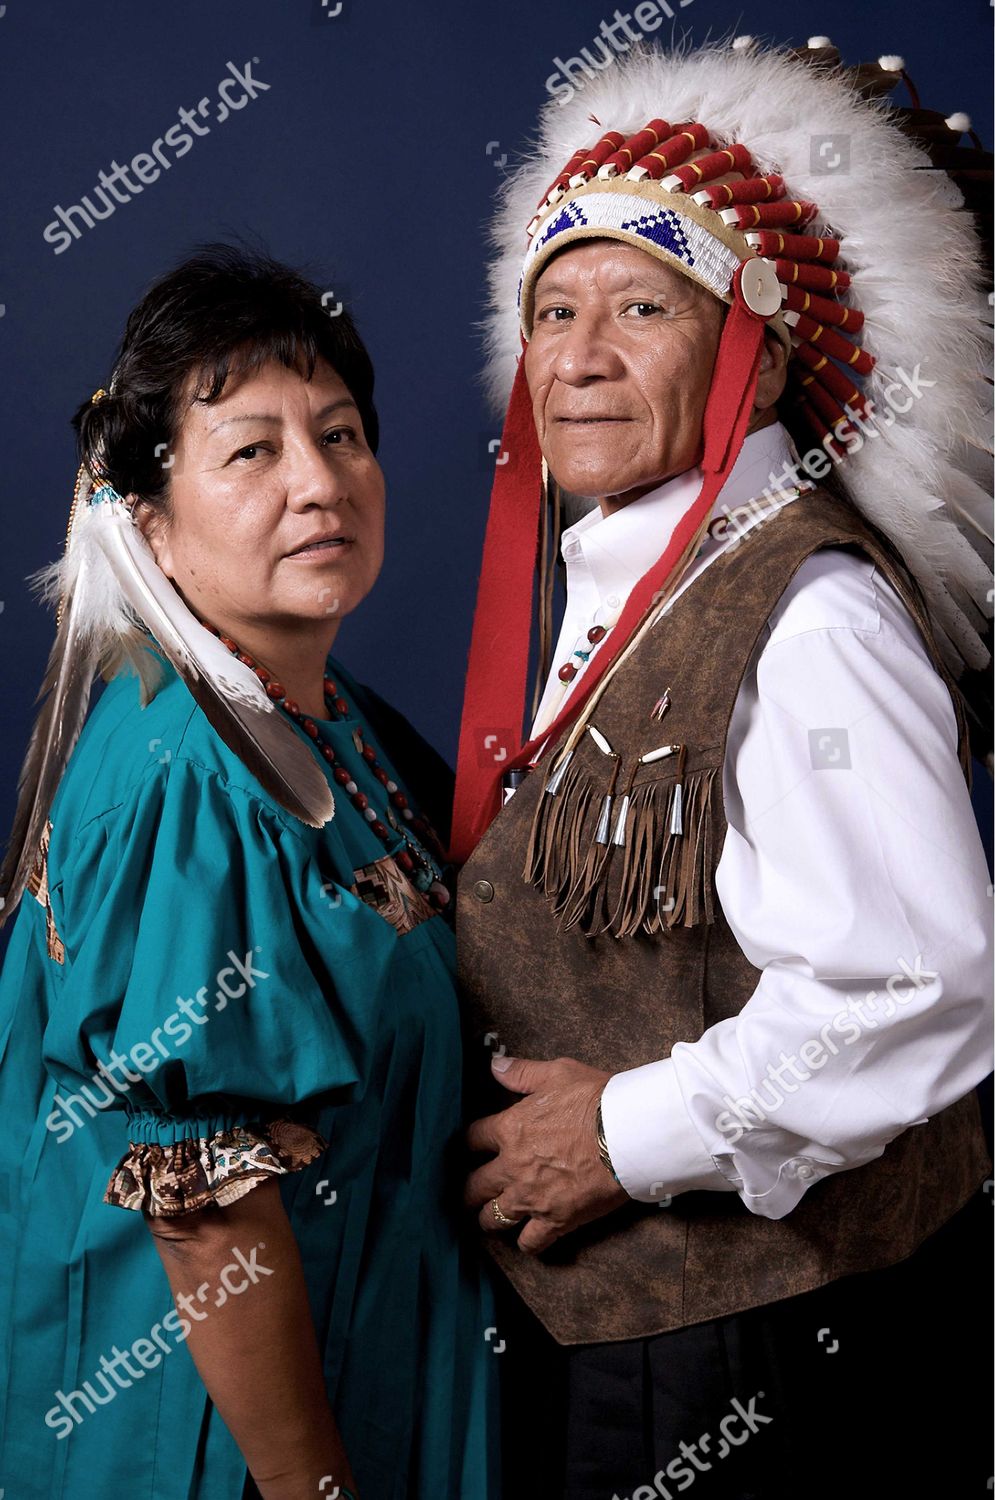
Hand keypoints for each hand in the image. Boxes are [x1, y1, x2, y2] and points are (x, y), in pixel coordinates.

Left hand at [464, 1055, 629, 1253]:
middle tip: (468, 1193)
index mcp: (509, 1130)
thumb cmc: (595, 1099)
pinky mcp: (556, 1221)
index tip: (471, 1148)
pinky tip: (527, 1239)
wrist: (628, 1134)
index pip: (472, 1139)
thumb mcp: (557, 1074)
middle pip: (474, 1187)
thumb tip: (495, 1065)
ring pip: (493, 1219)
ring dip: (488, 1219)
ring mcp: (532, 1198)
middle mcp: (513, 1168)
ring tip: (489, 1219)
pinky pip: (530, 1243)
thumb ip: (522, 1073)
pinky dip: (527, 1243)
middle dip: (468, 1191)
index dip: (468, 1144)